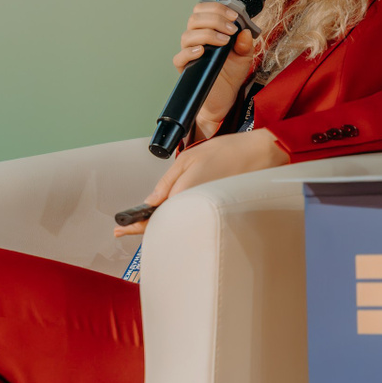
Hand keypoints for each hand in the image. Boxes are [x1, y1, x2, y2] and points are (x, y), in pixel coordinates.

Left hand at [113, 129, 289, 236]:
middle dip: (145, 228)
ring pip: (179, 222)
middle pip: (166, 224)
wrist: (262, 154)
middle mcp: (196, 208)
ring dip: (161, 224)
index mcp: (184, 195)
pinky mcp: (217, 210)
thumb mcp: (187, 159)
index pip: (154, 218)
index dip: (135, 227)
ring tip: (143, 224)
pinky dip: (179, 218)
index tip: (119, 231)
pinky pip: (193, 218)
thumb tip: (150, 202)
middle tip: (125, 230)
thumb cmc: (228, 152)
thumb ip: (166, 183)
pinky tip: (171, 214)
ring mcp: (208, 211)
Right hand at [174, 1, 259, 141]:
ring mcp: (189, 53)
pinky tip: (203, 51)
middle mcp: (196, 39)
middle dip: (215, 19)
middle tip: (231, 29)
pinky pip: (180, 56)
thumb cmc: (231, 74)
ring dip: (207, 34)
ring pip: (188, 35)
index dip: (216, 8)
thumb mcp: (244, 57)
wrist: (225, 97)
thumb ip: (245, 44)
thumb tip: (244, 31)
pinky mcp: (185, 68)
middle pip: (195, 19)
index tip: (233, 15)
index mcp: (208, 31)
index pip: (203, 10)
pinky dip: (190, 51)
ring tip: (224, 41)